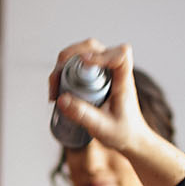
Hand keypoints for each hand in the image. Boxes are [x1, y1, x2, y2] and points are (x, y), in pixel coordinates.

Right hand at [49, 40, 150, 154]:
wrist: (130, 138)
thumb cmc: (122, 132)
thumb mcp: (102, 128)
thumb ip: (83, 115)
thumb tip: (61, 99)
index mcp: (123, 81)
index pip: (120, 56)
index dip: (101, 56)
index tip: (84, 64)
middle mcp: (114, 71)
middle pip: (94, 47)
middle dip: (70, 56)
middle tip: (57, 79)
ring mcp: (104, 72)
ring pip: (83, 52)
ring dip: (64, 64)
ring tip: (55, 89)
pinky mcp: (96, 76)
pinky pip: (78, 64)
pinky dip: (64, 71)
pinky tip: (58, 90)